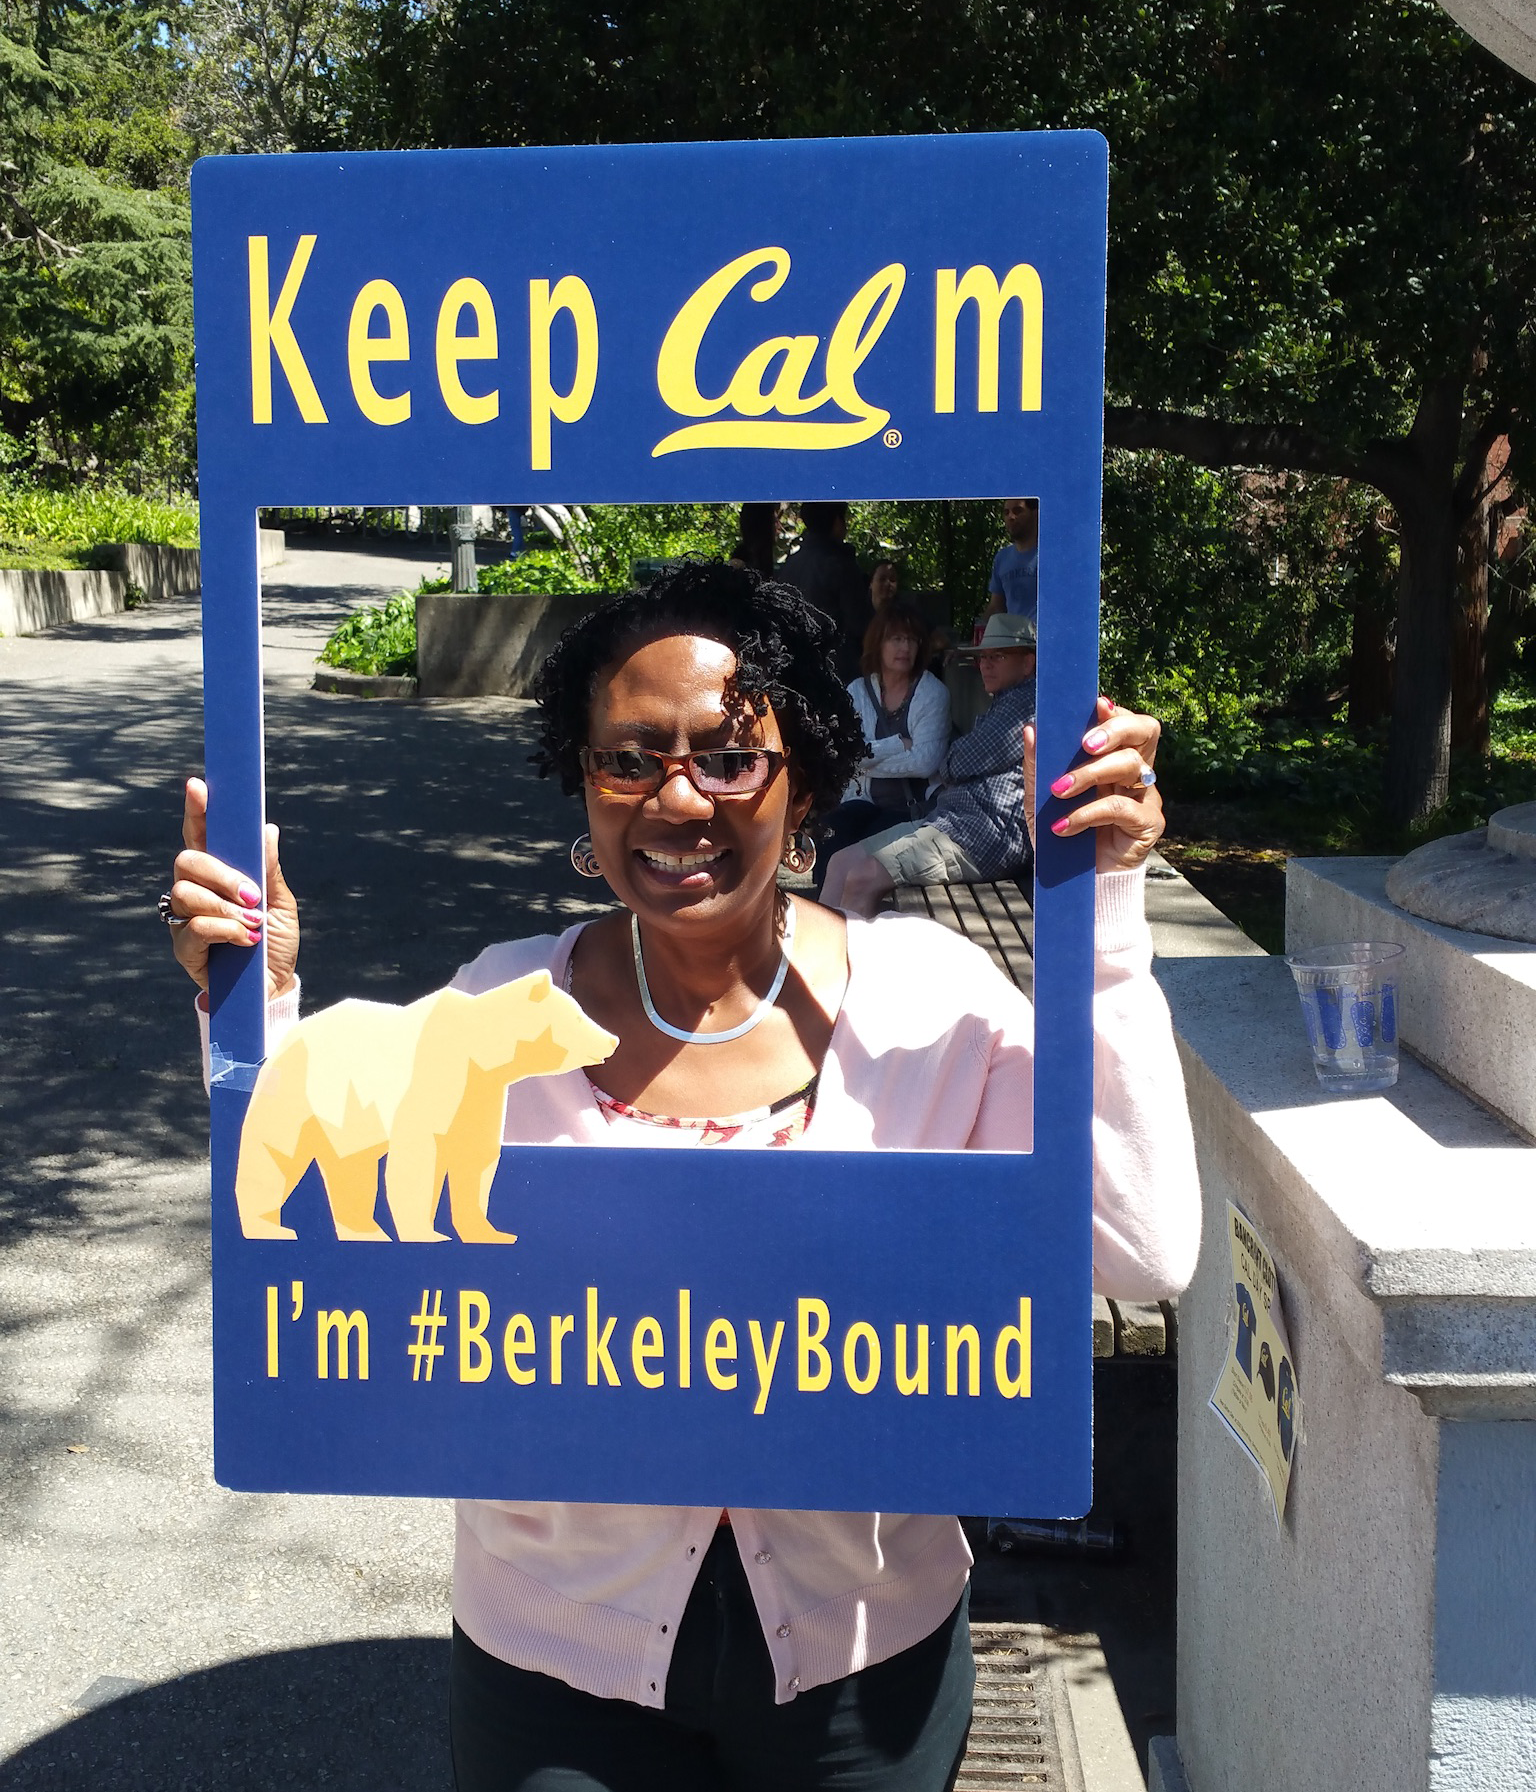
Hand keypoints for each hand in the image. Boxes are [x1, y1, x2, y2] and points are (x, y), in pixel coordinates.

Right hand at [168, 778, 298, 999]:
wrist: (272, 988)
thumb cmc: (274, 943)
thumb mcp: (281, 904)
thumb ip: (269, 870)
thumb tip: (267, 829)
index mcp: (218, 875)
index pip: (201, 835)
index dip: (197, 810)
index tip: (199, 786)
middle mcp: (195, 891)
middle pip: (187, 861)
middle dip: (221, 873)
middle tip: (252, 894)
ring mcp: (185, 918)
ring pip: (187, 893)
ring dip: (226, 906)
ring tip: (253, 923)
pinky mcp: (184, 948)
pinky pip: (194, 927)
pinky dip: (224, 929)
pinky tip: (245, 939)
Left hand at [1023, 698, 1163, 871]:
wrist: (1074, 884)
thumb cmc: (1062, 837)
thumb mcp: (1040, 800)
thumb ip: (1038, 765)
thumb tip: (1031, 728)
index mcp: (1114, 759)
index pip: (1126, 723)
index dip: (1115, 712)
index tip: (1095, 705)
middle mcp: (1135, 773)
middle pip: (1145, 731)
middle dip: (1116, 729)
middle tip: (1085, 743)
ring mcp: (1145, 797)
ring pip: (1131, 765)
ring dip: (1089, 774)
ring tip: (1059, 790)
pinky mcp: (1148, 824)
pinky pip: (1122, 806)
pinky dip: (1089, 812)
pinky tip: (1065, 826)